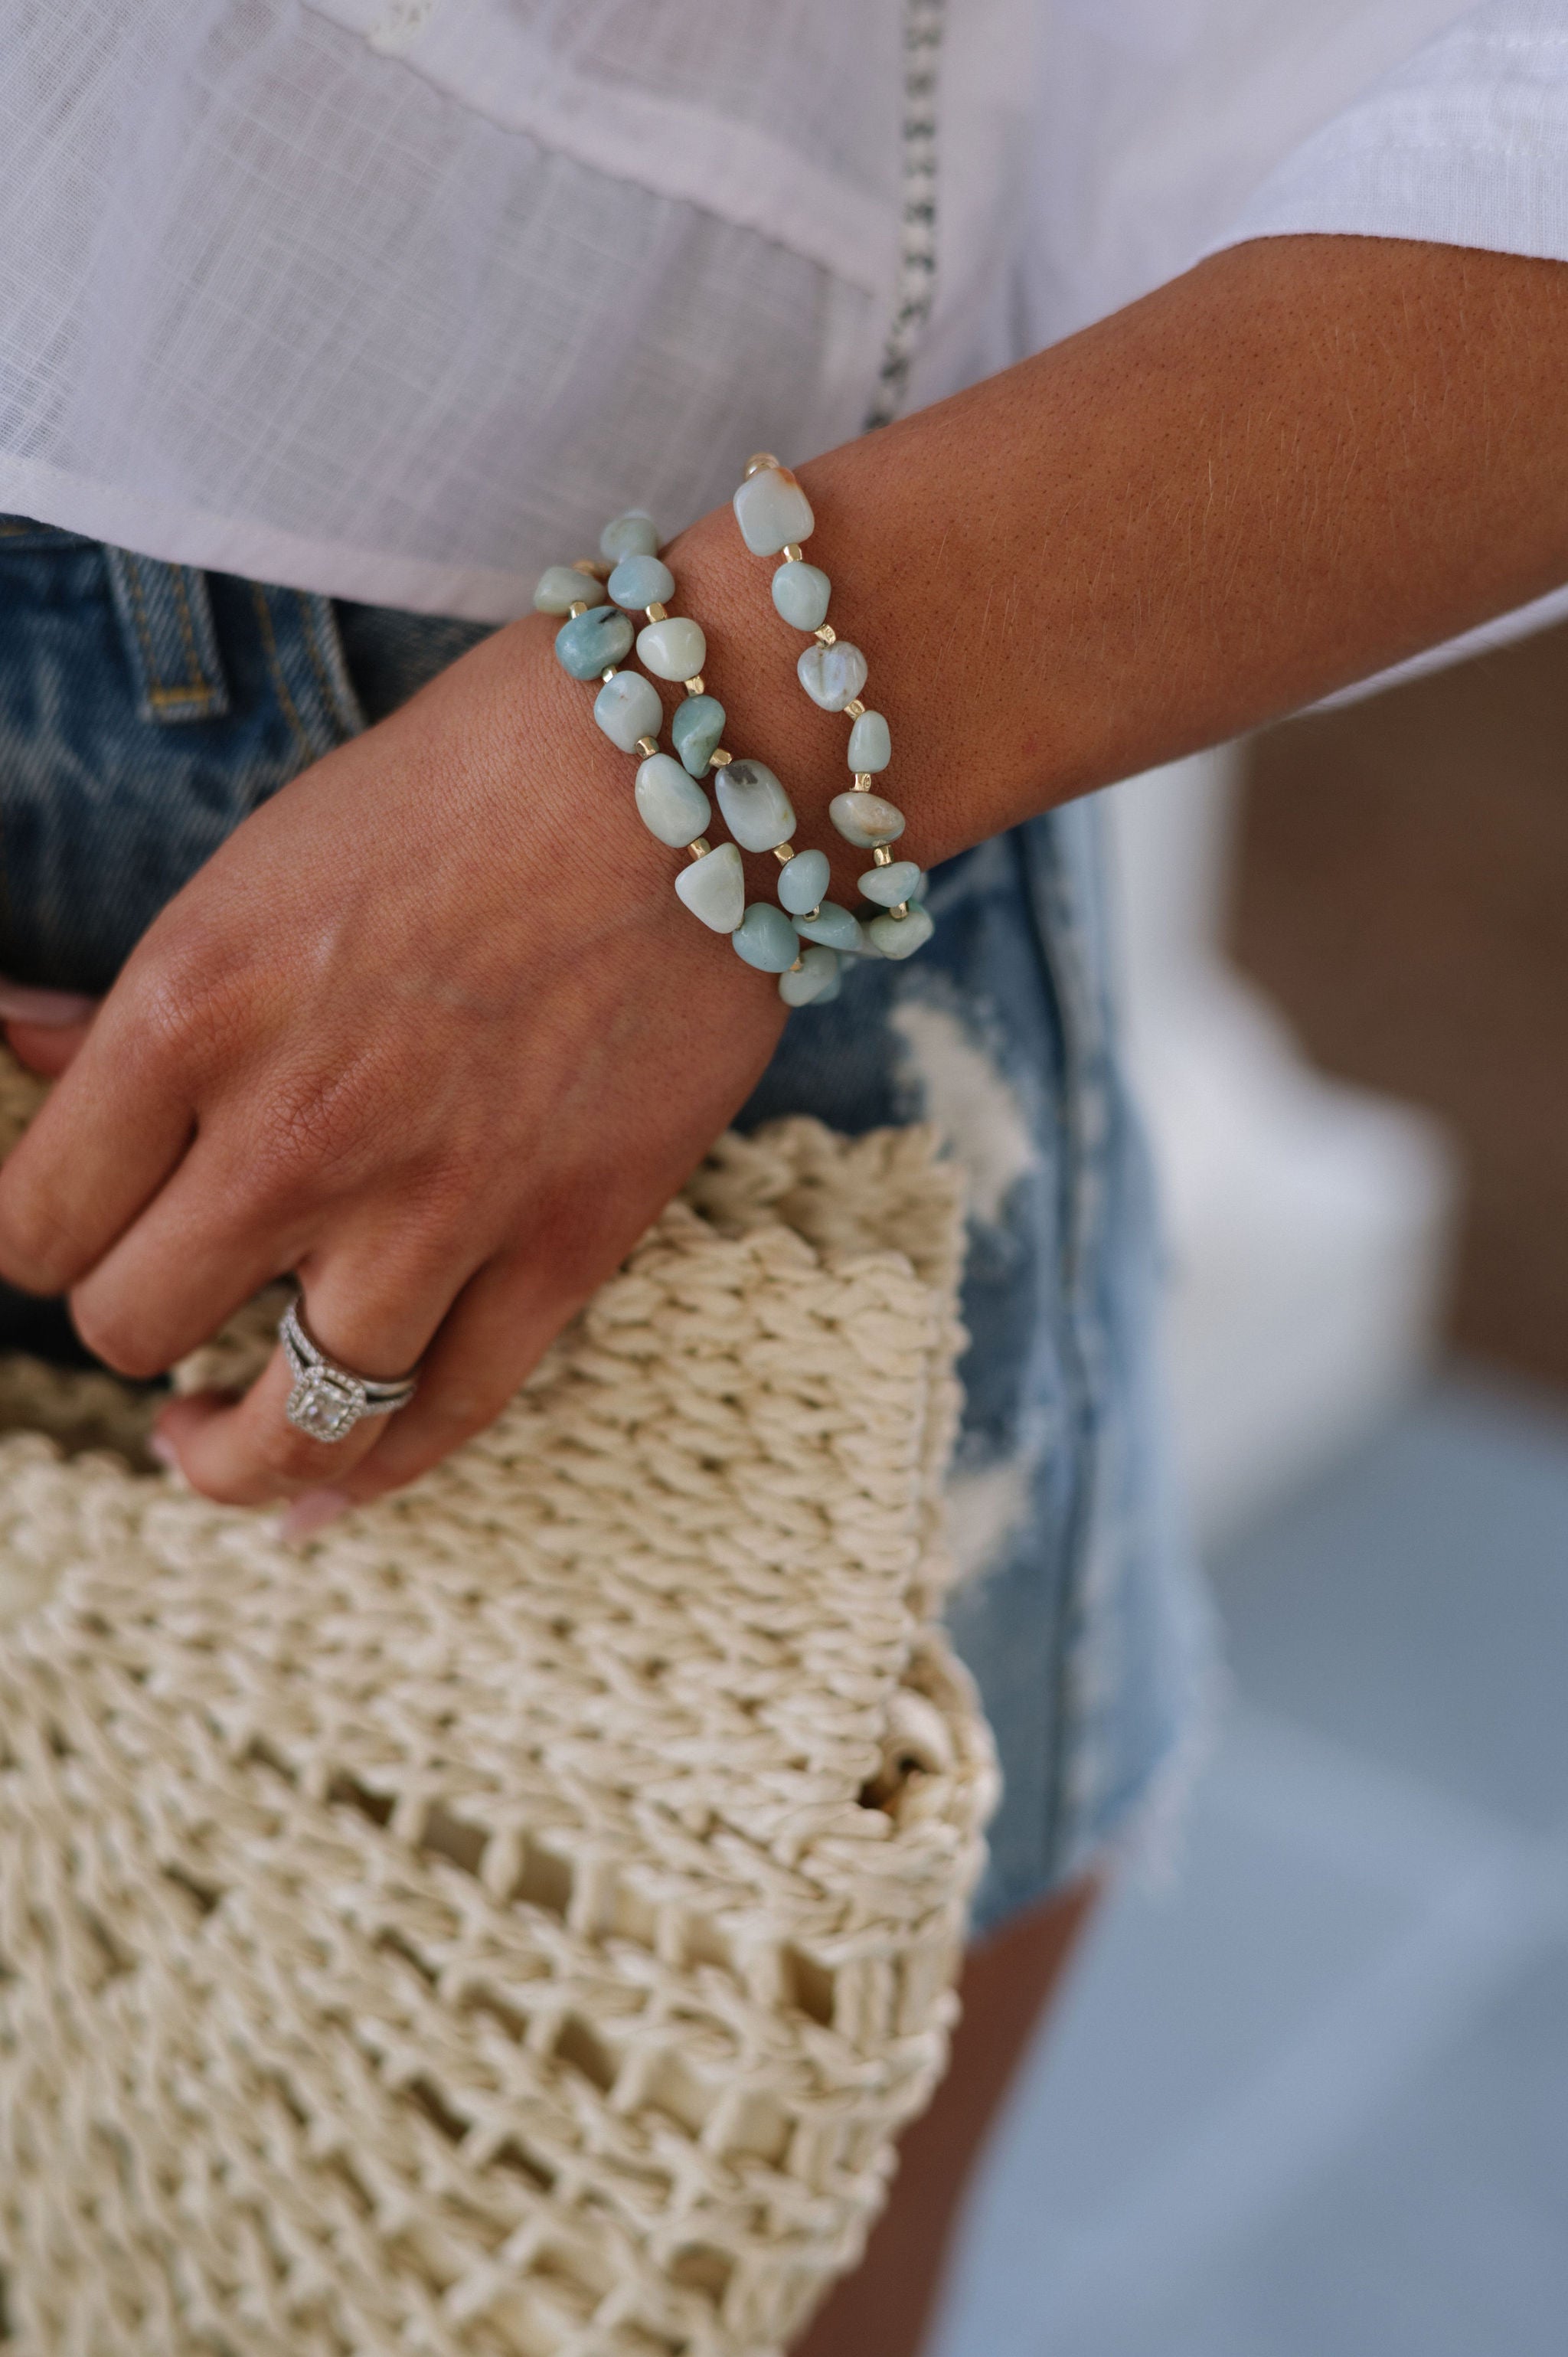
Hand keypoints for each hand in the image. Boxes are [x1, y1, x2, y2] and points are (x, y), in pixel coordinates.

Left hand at [0, 618, 785, 1520]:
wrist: (692, 766)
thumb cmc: (465, 786)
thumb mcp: (259, 865)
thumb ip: (135, 997)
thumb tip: (18, 1048)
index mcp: (188, 1012)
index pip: (34, 1222)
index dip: (36, 1242)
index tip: (71, 1235)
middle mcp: (294, 1133)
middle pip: (129, 1326)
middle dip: (131, 1319)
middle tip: (169, 1291)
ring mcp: (438, 1207)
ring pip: (282, 1421)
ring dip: (228, 1447)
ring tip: (214, 1439)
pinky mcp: (565, 1247)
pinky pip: (442, 1420)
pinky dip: (369, 1482)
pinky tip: (322, 1505)